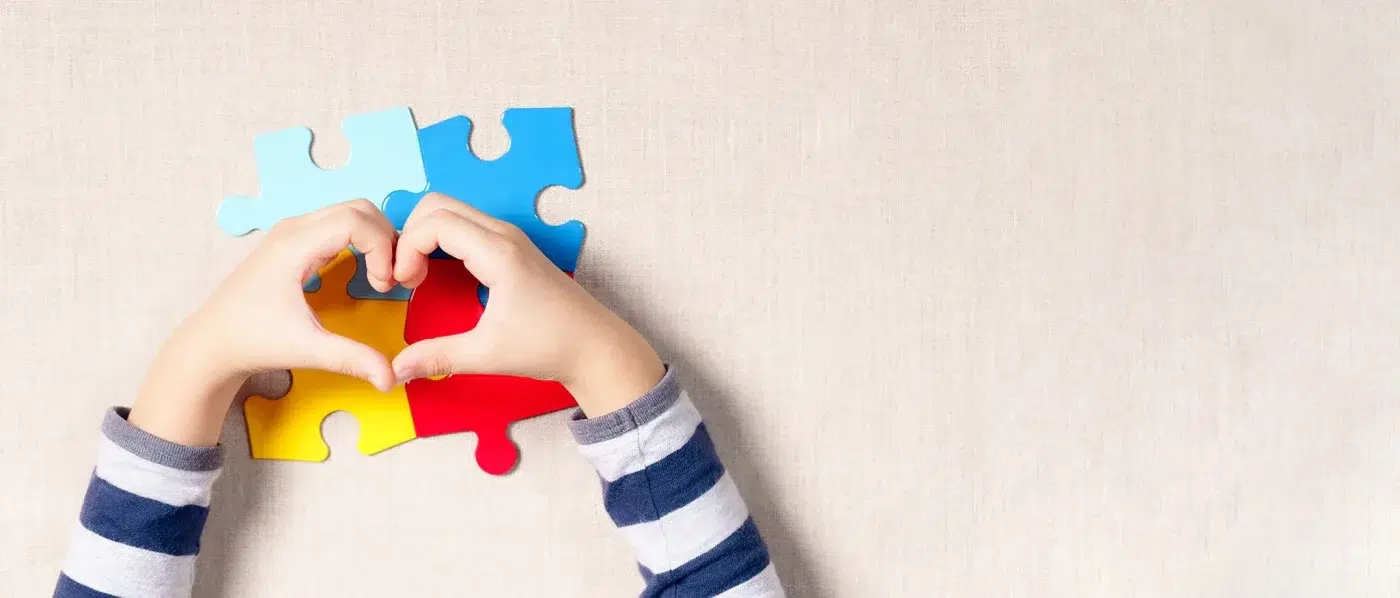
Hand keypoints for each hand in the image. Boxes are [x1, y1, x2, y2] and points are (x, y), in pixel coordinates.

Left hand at [129, 200, 399, 445]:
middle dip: (386, 238)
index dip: (382, 248)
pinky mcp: (296, 241)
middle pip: (359, 208)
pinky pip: (341, 225)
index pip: (355, 221)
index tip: (385, 284)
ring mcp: (294, 232)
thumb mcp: (305, 350)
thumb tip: (391, 379)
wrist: (213, 342)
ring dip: (377, 238)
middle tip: (391, 277)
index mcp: (293, 245)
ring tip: (381, 277)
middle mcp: (294, 229)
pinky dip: (364, 241)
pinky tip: (365, 272)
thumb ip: (351, 359)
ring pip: (352, 212)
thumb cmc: (253, 341)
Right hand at [392, 193, 664, 416]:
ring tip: (419, 277)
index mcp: (499, 252)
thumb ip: (438, 357)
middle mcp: (504, 235)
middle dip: (410, 234)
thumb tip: (396, 369)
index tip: (403, 283)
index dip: (406, 247)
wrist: (595, 346)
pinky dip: (443, 240)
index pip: (435, 222)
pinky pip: (467, 226)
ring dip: (426, 235)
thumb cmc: (550, 346)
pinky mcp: (513, 247)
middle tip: (407, 277)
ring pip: (453, 212)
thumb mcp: (488, 354)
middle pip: (439, 204)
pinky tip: (441, 273)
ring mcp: (510, 238)